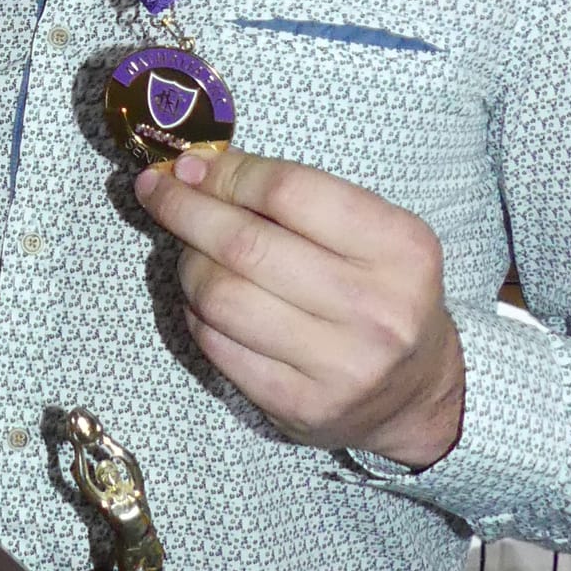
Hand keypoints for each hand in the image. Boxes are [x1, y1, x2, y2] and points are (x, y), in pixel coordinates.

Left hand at [138, 148, 465, 468]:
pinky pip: (218, 346)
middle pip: (246, 244)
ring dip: (188, 265)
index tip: (189, 166)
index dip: (226, 173)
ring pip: (221, 296)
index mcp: (400, 247)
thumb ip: (295, 199)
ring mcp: (340, 363)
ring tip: (190, 254)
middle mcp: (375, 307)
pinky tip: (204, 301)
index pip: (288, 191)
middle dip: (185, 210)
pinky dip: (196, 314)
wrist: (414, 393)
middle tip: (156, 191)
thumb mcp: (368, 234)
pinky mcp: (301, 404)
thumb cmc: (380, 293)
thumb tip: (197, 170)